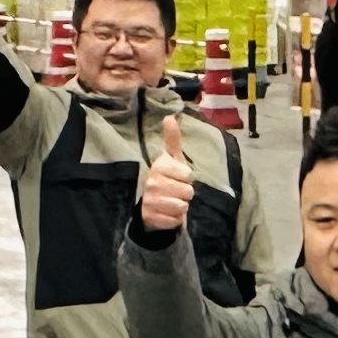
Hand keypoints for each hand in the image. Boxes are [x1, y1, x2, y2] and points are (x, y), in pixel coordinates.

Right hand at [133, 112, 194, 237]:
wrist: (151, 204)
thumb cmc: (167, 178)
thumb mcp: (172, 159)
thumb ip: (172, 140)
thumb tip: (169, 117)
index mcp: (159, 166)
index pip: (188, 174)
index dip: (188, 178)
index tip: (180, 177)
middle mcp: (151, 182)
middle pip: (187, 192)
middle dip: (186, 193)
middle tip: (176, 191)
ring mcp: (149, 200)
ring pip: (182, 207)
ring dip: (181, 207)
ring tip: (172, 202)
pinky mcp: (150, 217)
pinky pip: (175, 220)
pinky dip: (175, 219)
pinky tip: (167, 213)